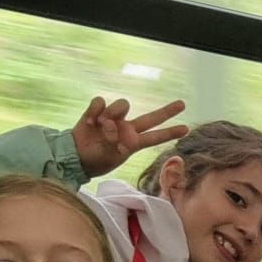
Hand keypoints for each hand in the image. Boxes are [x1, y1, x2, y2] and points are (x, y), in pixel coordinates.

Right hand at [69, 96, 186, 177]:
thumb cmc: (95, 160)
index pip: (155, 137)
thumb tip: (110, 126)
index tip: (186, 129)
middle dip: (167, 111)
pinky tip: (89, 122)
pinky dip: (95, 110)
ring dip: (112, 115)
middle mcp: (126, 128)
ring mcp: (113, 119)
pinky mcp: (97, 111)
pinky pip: (100, 101)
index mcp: (133, 142)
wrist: (75, 156)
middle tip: (182, 104)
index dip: (169, 133)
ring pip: (123, 105)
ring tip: (102, 128)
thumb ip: (112, 141)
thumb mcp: (108, 157)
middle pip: (150, 118)